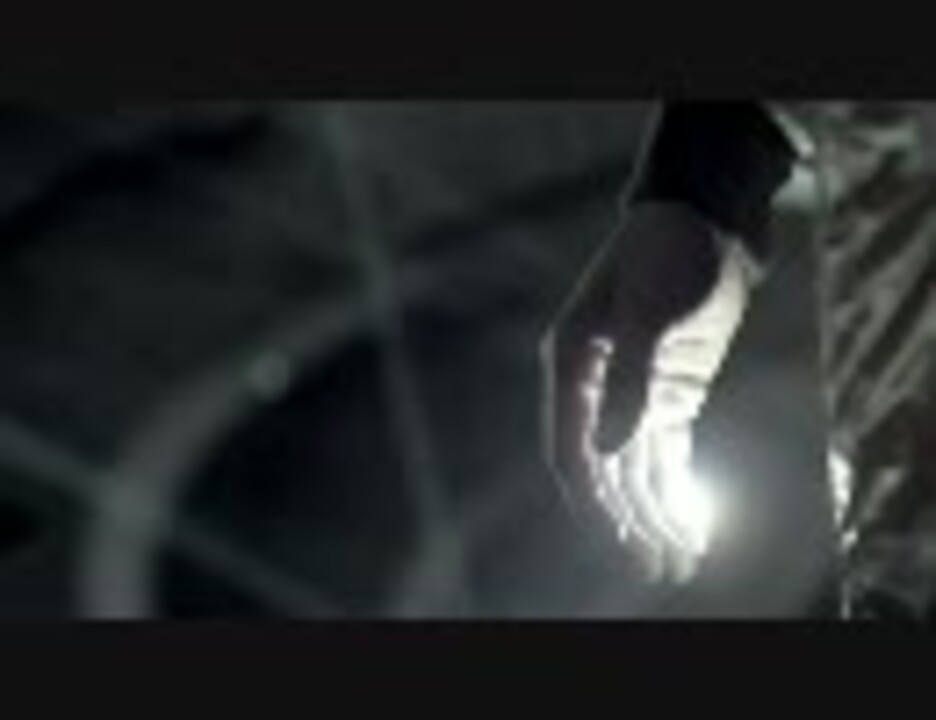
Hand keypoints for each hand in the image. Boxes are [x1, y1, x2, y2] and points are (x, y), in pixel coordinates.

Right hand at [542, 200, 754, 580]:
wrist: (707, 224)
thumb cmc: (671, 254)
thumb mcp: (653, 310)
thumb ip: (632, 380)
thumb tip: (612, 450)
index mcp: (571, 362)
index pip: (570, 445)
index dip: (590, 496)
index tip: (615, 538)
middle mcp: (591, 386)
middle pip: (602, 469)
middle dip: (626, 520)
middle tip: (656, 567)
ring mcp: (628, 394)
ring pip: (634, 471)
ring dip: (655, 517)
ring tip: (680, 562)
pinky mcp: (664, 396)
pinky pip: (664, 456)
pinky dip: (677, 491)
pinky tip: (693, 525)